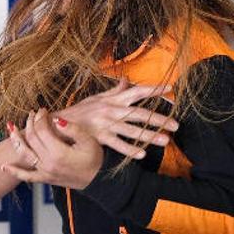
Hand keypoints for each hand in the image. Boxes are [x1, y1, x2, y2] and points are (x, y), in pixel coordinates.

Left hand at [2, 109, 102, 189]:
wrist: (98, 180)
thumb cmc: (95, 159)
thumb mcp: (88, 141)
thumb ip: (72, 129)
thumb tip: (56, 119)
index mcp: (59, 153)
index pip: (42, 130)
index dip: (40, 117)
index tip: (43, 110)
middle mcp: (48, 163)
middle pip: (32, 138)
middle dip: (31, 122)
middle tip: (34, 113)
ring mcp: (45, 172)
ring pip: (24, 153)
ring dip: (16, 139)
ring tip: (11, 128)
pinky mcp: (45, 178)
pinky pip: (26, 176)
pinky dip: (14, 171)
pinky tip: (4, 166)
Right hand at [55, 79, 177, 158]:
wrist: (57, 124)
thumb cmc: (78, 112)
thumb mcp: (96, 98)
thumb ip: (114, 91)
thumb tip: (127, 80)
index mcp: (112, 100)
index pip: (135, 92)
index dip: (152, 90)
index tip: (169, 89)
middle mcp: (111, 110)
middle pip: (139, 113)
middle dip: (158, 119)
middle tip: (175, 125)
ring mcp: (106, 124)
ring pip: (131, 130)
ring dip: (149, 135)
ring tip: (164, 141)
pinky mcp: (99, 137)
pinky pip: (117, 144)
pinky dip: (129, 149)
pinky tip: (141, 154)